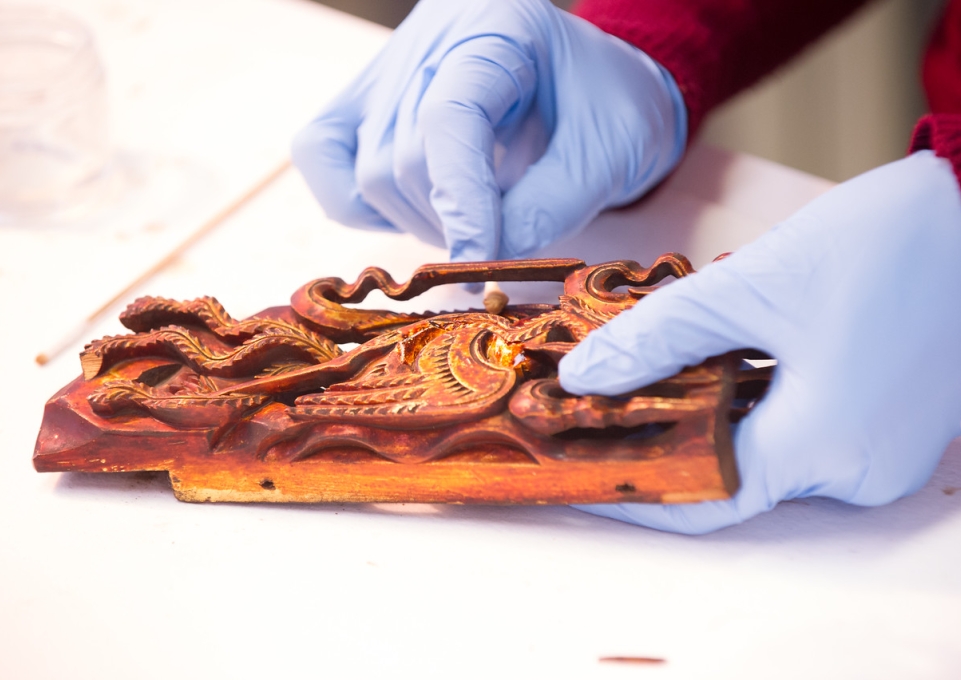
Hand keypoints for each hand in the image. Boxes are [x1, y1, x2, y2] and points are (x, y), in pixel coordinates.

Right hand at [291, 0, 685, 262]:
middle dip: (451, 223)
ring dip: (419, 221)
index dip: (460, 202)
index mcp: (497, 30)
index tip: (482, 265)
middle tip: (500, 244)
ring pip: (364, 172)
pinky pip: (323, 159)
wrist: (591, 87)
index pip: (448, 118)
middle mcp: (428, 41)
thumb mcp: (609, 154)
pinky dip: (362, 206)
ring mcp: (386, 70)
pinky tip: (421, 211)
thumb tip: (483, 261)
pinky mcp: (361, 103)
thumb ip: (550, 205)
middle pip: (401, 158)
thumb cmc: (610, 111)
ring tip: (475, 220)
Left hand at [559, 150, 960, 533]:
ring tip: (642, 381)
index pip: (700, 498)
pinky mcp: (892, 423)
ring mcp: (882, 450)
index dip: (631, 490)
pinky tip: (711, 367)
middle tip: (594, 413)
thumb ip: (657, 337)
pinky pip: (803, 431)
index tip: (575, 473)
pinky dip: (751, 406)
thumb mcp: (750, 285)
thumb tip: (582, 379)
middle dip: (662, 442)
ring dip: (705, 420)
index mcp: (823, 447)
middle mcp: (857, 470)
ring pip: (765, 450)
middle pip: (731, 474)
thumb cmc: (886, 243)